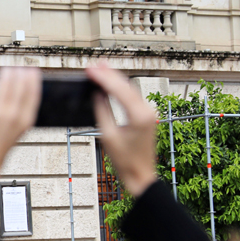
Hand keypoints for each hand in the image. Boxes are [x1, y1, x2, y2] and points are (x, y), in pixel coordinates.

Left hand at [0, 62, 41, 180]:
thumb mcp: (15, 135)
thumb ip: (19, 117)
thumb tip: (20, 97)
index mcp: (25, 123)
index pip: (34, 94)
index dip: (33, 80)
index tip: (32, 71)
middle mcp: (13, 117)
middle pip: (21, 85)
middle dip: (20, 73)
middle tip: (17, 68)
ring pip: (6, 83)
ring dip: (7, 72)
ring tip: (6, 68)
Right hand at [86, 63, 157, 196]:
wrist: (141, 175)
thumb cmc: (125, 161)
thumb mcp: (108, 136)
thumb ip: (102, 112)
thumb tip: (97, 94)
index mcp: (139, 116)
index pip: (120, 90)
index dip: (104, 78)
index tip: (91, 69)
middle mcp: (147, 111)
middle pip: (127, 86)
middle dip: (110, 74)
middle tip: (94, 64)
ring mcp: (148, 113)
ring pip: (130, 89)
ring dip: (115, 79)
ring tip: (100, 68)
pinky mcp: (146, 115)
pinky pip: (132, 96)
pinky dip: (120, 88)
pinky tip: (111, 83)